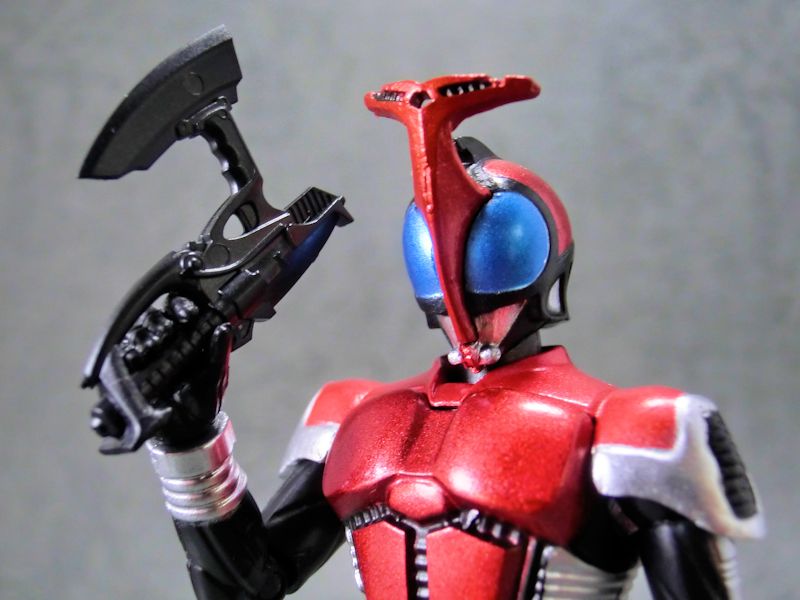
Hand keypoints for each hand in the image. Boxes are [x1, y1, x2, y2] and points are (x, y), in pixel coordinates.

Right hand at [90, 296, 232, 450]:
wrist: (187, 430)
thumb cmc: (203, 399)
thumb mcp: (214, 376)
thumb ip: (218, 352)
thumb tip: (224, 327)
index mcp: (184, 336)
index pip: (176, 311)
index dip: (179, 308)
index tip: (186, 316)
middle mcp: (161, 342)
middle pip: (150, 321)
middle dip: (156, 325)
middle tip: (164, 334)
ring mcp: (142, 358)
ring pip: (133, 338)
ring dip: (140, 341)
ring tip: (148, 350)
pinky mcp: (127, 374)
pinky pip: (119, 362)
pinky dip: (125, 359)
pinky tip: (133, 362)